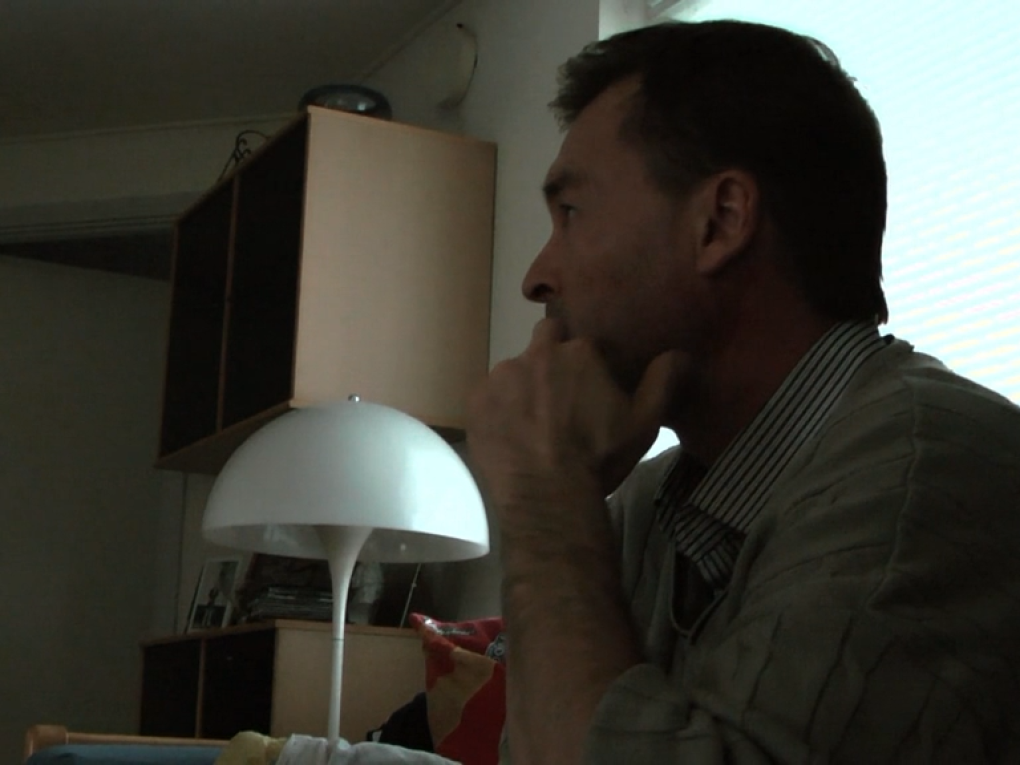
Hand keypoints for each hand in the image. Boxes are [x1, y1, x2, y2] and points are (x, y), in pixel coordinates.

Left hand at [467, 318, 679, 520]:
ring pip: (512, 371)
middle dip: (548, 359)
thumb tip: (679, 352)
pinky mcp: (475, 401)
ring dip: (521, 387)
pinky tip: (508, 436)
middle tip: (556, 398)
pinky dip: (496, 410)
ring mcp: (501, 376)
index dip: (583, 364)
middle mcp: (536, 353)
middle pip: (543, 340)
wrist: (549, 496)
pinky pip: (487, 397)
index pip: (579, 342)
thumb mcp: (644, 422)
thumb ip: (662, 381)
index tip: (585, 389)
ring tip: (530, 424)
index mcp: (579, 352)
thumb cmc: (600, 458)